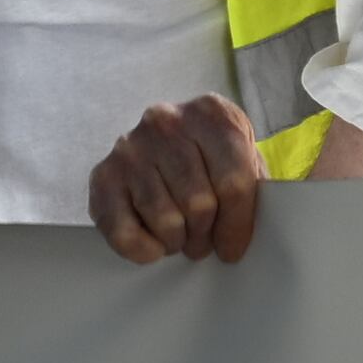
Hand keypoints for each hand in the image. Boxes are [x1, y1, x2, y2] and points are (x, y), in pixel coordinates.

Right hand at [89, 95, 269, 262]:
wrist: (162, 138)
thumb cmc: (211, 155)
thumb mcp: (241, 154)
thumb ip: (253, 182)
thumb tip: (260, 227)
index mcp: (213, 113)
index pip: (234, 181)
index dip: (238, 224)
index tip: (234, 249)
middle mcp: (167, 122)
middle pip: (199, 203)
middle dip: (206, 235)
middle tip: (205, 244)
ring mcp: (131, 147)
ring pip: (165, 219)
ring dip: (177, 241)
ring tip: (183, 239)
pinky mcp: (102, 174)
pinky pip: (124, 231)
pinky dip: (143, 250)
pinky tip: (155, 247)